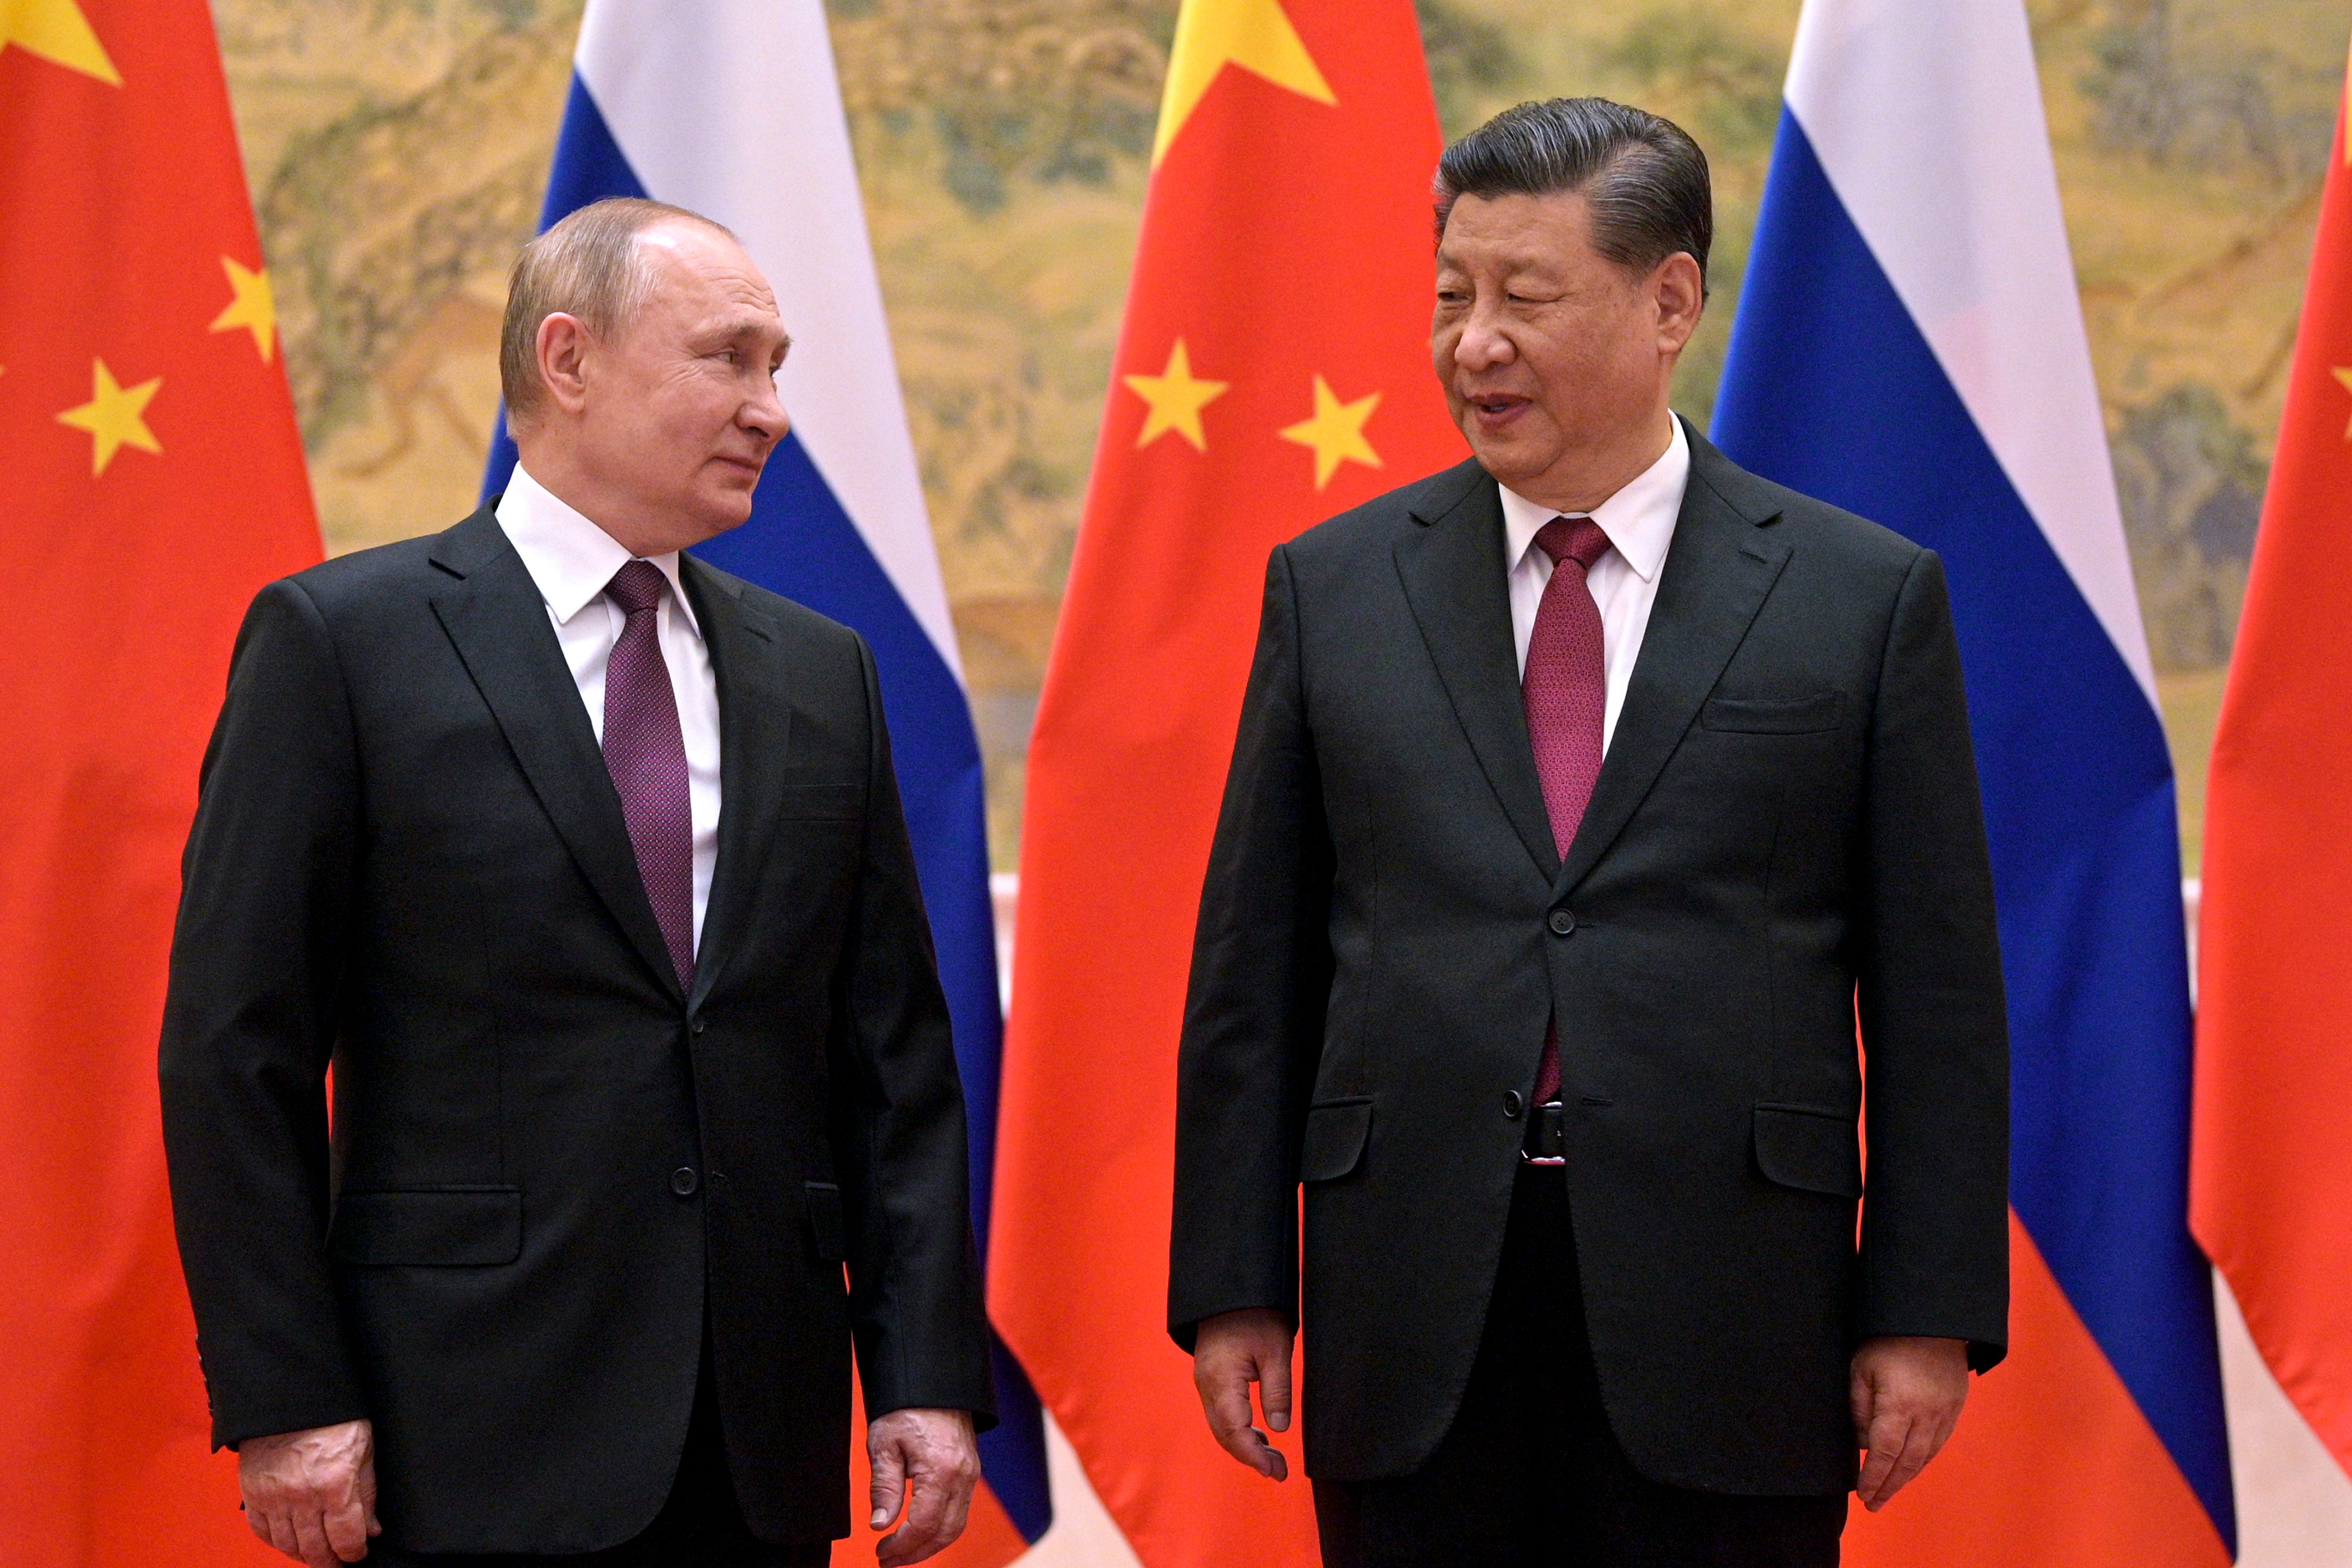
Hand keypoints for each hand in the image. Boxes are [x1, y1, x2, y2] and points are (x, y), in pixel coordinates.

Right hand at [238, 1419, 380, 1565]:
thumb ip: (367, 1493)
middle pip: (316, 1548)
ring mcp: (274, 1496)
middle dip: (329, 1561)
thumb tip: (372, 1529)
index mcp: (335, 1485)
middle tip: (337, 1561)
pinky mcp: (252, 1492)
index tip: (357, 1555)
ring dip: (303, 1555)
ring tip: (316, 1553)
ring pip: (288, 1545)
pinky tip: (288, 1540)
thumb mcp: (364, 1449)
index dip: (353, 1553)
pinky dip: (275, 1541)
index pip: (346, 1538)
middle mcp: (303, 1497)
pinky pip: (261, 1530)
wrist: (293, 1394)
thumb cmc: (334, 1416)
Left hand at [867, 1407, 978, 1565]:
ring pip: (956, 1525)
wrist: (933, 1379)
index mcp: (941, 1470)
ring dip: (930, 1544)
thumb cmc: (906, 1406)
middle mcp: (963, 1476)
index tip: (881, 1550)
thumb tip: (881, 1525)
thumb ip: (884, 1487)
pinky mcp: (971, 1470)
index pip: (925, 1524)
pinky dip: (941, 1528)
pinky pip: (960, 1510)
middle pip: (946, 1532)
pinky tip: (920, 1530)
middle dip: (917, 1553)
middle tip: (888, 1560)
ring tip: (902, 1551)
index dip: (902, 1545)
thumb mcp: (885, 1444)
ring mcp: (971, 1474)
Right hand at [1192, 1307, 1292, 1480]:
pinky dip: (1238, 1429)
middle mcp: (1206, 1384)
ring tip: (1274, 1460)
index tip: (1275, 1471)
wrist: (1232, 1289)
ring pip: (1220, 1425)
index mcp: (1220, 1379)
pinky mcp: (1210, 1378)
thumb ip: (1277, 1391)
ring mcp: (1205, 1381)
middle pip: (1224, 1433)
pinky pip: (1220, 1413)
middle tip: (1280, 1472)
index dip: (1253, 1455)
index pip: (1233, 1430)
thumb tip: (1279, 1429)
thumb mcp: (1276, 1350)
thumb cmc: (1257, 1314)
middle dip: (1250, 1456)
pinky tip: (1259, 1435)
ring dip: (1245, 1445)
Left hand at [1851, 1336, 1968, 1509]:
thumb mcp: (1860, 1369)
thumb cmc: (1887, 1340)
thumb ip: (1859, 1408)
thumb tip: (1863, 1442)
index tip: (1862, 1494)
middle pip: (1907, 1462)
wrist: (1932, 1318)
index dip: (1872, 1477)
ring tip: (1888, 1490)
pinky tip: (1911, 1466)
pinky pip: (1939, 1442)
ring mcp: (1945, 1412)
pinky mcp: (1955, 1406)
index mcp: (1899, 1405)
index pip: (1883, 1453)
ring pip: (1925, 1456)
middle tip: (1873, 1503)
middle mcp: (1926, 1414)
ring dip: (1906, 1477)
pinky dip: (1923, 1459)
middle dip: (1888, 1486)